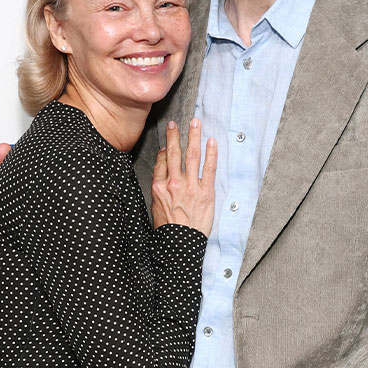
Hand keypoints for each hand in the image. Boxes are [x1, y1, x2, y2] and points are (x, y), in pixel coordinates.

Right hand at [151, 119, 216, 236]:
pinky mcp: (206, 192)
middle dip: (174, 136)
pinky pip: (209, 168)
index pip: (161, 162)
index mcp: (159, 187)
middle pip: (174, 153)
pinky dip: (211, 153)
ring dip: (193, 136)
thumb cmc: (168, 229)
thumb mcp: (155, 206)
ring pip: (192, 155)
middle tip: (175, 123)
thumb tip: (162, 170)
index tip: (167, 144)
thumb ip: (158, 187)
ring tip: (195, 122)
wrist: (180, 244)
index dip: (164, 151)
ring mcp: (190, 186)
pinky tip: (211, 141)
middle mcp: (174, 183)